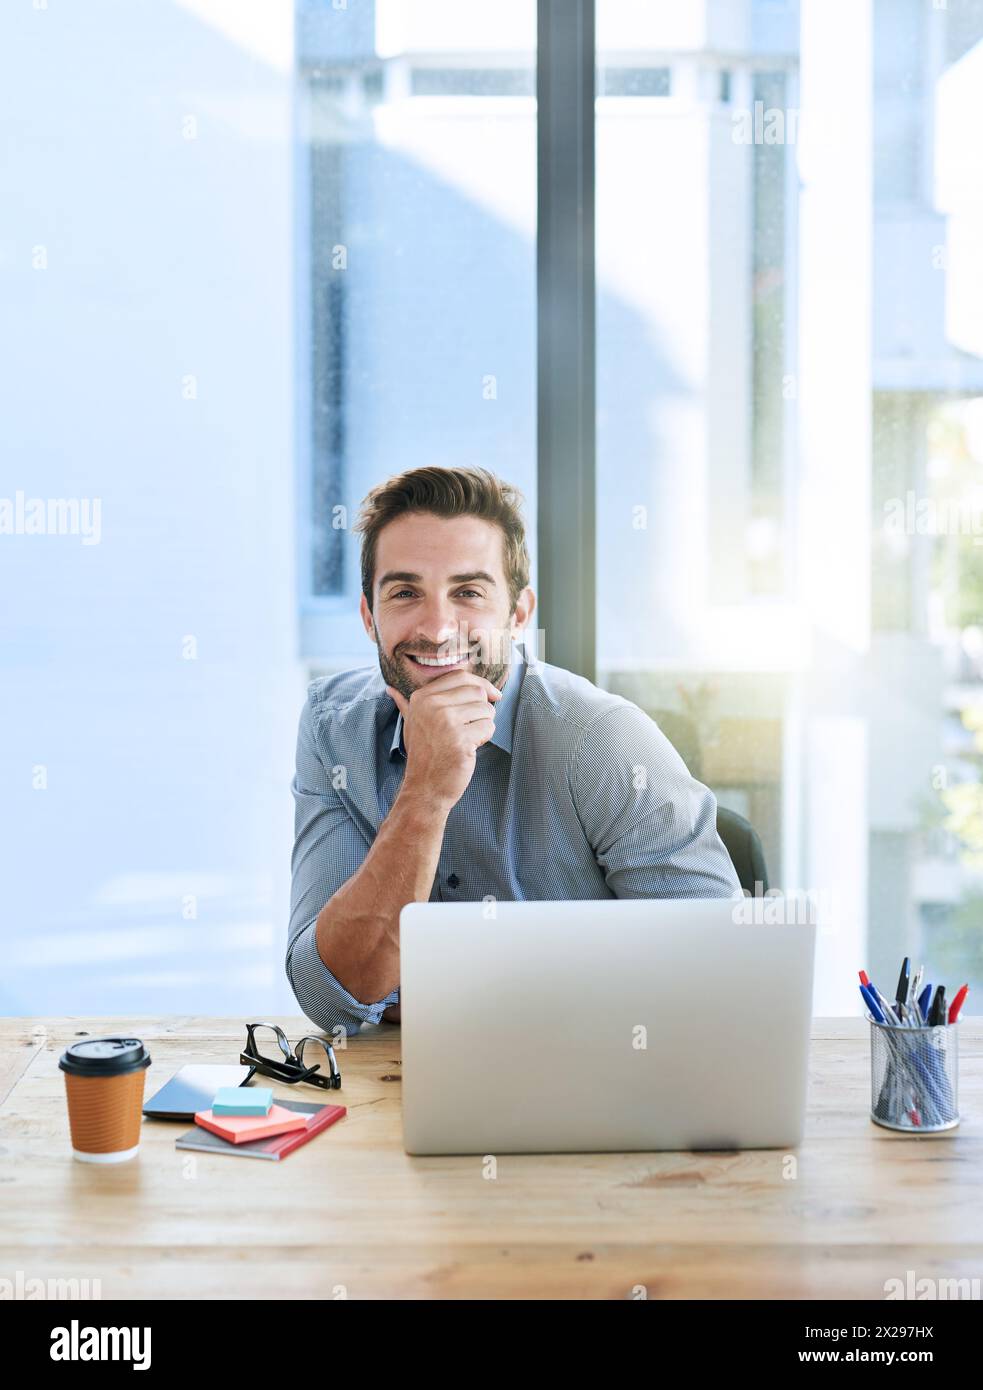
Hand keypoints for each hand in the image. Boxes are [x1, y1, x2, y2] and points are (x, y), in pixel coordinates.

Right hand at [386, 670, 501, 811]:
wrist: (425, 788)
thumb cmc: (423, 754)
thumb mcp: (411, 724)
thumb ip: (405, 704)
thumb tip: (390, 689)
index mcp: (422, 697)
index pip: (461, 676)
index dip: (480, 684)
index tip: (491, 696)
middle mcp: (432, 706)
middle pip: (477, 691)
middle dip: (483, 708)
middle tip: (471, 726)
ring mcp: (446, 722)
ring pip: (486, 709)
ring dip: (484, 724)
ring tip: (467, 738)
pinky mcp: (460, 740)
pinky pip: (488, 727)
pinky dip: (485, 738)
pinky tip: (469, 748)